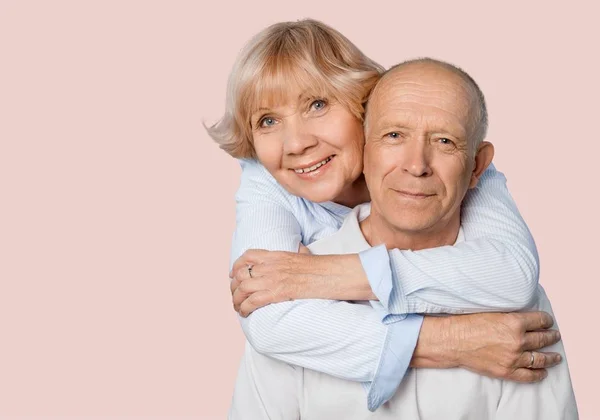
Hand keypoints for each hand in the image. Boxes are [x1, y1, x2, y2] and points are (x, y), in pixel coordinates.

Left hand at [229, 249, 371, 316]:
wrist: (329, 274)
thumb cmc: (320, 267)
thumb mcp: (305, 253)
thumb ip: (297, 251)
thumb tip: (298, 247)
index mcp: (276, 254)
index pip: (248, 255)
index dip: (237, 265)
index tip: (234, 274)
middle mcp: (270, 265)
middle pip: (241, 274)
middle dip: (234, 287)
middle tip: (234, 295)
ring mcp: (272, 279)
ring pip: (243, 289)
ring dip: (236, 300)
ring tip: (237, 307)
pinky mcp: (276, 293)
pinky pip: (252, 301)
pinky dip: (244, 308)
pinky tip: (244, 313)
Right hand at [413, 311, 561, 381]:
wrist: (452, 341)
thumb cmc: (467, 323)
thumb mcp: (491, 312)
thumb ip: (510, 316)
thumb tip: (524, 318)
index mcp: (514, 322)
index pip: (540, 320)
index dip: (546, 320)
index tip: (548, 321)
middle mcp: (518, 340)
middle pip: (543, 338)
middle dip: (551, 336)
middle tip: (555, 335)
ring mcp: (514, 358)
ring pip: (541, 358)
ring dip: (551, 356)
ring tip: (556, 356)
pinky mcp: (507, 371)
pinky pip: (530, 375)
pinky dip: (539, 373)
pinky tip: (543, 371)